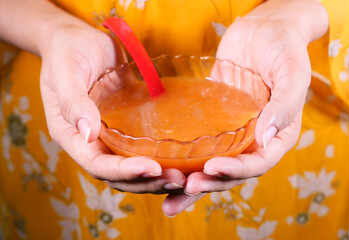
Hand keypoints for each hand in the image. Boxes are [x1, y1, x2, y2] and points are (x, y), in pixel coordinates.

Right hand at [39, 20, 188, 195]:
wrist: (78, 39)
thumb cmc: (67, 51)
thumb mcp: (65, 72)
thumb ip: (73, 102)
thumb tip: (88, 133)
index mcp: (71, 135)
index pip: (97, 164)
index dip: (124, 171)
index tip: (152, 167)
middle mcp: (90, 142)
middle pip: (117, 175)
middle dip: (146, 181)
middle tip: (177, 179)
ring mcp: (109, 136)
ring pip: (131, 167)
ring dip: (155, 176)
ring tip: (182, 176)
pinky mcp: (124, 126)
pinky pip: (140, 149)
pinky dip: (158, 158)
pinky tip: (179, 159)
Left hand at [182, 0, 328, 194]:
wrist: (263, 29)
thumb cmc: (284, 48)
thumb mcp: (293, 72)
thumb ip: (285, 105)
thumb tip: (267, 137)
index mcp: (278, 134)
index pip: (259, 162)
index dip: (237, 170)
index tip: (213, 168)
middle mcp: (255, 139)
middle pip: (233, 172)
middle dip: (211, 182)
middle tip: (186, 187)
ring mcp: (233, 132)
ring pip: (214, 164)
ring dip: (194, 183)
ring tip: (169, 201)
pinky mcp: (214, 122)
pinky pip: (200, 144)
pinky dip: (186, 160)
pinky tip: (166, 170)